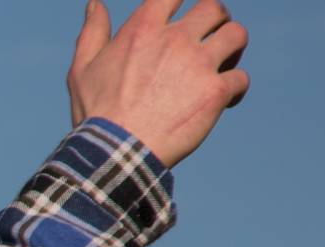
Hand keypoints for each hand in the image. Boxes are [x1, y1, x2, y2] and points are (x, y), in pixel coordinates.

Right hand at [67, 0, 250, 167]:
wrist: (115, 153)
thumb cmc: (96, 113)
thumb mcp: (82, 69)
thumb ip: (92, 33)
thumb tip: (95, 4)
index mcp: (143, 29)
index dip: (181, 0)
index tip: (183, 12)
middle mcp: (175, 40)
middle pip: (214, 8)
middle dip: (217, 19)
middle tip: (211, 37)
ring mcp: (199, 64)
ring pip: (237, 35)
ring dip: (234, 47)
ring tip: (225, 63)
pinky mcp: (216, 92)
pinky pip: (241, 78)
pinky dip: (236, 88)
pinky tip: (224, 100)